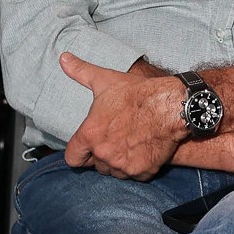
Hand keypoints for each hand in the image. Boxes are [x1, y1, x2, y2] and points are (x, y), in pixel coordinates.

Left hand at [62, 52, 182, 179]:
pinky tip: (142, 149)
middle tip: (114, 138)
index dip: (79, 152)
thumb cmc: (136, 93)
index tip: (86, 146)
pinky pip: (134, 175)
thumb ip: (80, 72)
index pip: (72, 158)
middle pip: (95, 165)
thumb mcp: (105, 80)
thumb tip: (63, 58)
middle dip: (101, 154)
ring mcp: (124, 165)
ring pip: (114, 172)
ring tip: (128, 142)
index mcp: (90, 135)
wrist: (170, 106)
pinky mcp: (143, 172)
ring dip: (118, 162)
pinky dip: (137, 167)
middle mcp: (104, 154)